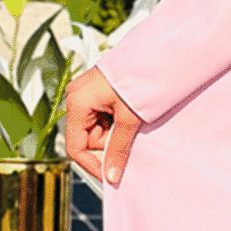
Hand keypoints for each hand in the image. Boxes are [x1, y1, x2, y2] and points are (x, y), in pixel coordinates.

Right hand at [64, 66, 141, 186]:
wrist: (155, 55)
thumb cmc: (139, 78)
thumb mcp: (129, 118)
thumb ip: (119, 148)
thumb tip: (112, 175)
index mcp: (77, 103)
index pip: (75, 147)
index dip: (92, 164)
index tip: (109, 175)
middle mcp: (76, 97)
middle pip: (87, 137)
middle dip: (108, 142)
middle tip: (130, 133)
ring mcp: (85, 93)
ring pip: (96, 128)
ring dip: (114, 131)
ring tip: (132, 118)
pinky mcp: (96, 91)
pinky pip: (102, 116)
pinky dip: (115, 121)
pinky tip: (129, 112)